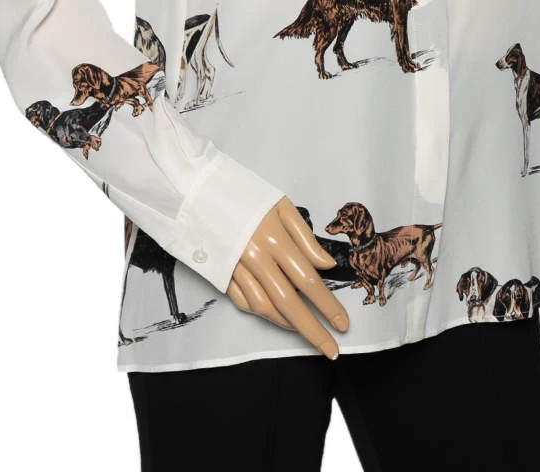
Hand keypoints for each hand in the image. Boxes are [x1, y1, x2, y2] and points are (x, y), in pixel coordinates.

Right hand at [226, 196, 348, 358]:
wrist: (197, 190)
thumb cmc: (243, 192)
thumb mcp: (280, 204)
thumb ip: (305, 237)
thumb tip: (326, 265)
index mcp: (273, 238)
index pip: (307, 279)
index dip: (327, 305)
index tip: (342, 324)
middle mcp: (255, 257)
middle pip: (288, 302)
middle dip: (312, 330)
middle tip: (330, 349)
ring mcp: (236, 268)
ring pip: (264, 307)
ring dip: (287, 324)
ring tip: (306, 332)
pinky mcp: (221, 273)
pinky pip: (243, 302)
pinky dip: (261, 313)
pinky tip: (276, 315)